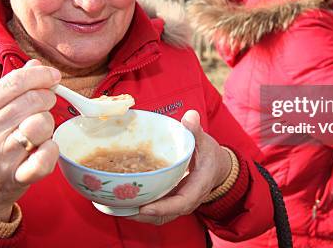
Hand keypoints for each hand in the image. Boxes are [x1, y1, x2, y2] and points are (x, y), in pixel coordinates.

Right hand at [0, 59, 60, 220]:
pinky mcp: (16, 178)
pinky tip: (46, 148)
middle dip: (46, 98)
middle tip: (45, 105)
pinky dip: (52, 150)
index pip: (13, 82)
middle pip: (31, 101)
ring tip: (40, 130)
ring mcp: (0, 158)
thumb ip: (9, 89)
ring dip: (48, 124)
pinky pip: (45, 158)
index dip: (39, 75)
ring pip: (41, 125)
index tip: (52, 76)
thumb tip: (35, 64)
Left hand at [128, 110, 231, 225]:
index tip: (145, 207)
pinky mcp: (170, 201)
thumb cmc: (209, 155)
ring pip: (157, 216)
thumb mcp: (204, 141)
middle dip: (143, 215)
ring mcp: (178, 203)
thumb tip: (190, 116)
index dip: (163, 208)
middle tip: (121, 207)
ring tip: (115, 207)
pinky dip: (139, 209)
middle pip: (165, 215)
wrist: (216, 168)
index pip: (181, 203)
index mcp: (198, 187)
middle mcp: (187, 200)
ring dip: (137, 214)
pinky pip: (155, 210)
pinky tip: (121, 202)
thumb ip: (195, 130)